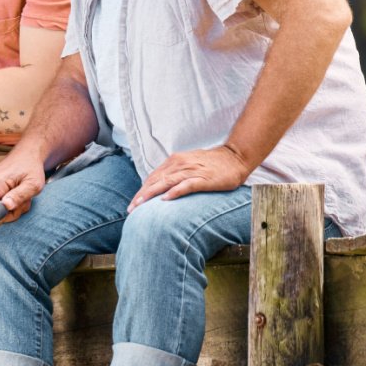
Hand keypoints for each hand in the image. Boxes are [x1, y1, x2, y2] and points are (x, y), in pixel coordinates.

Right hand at [0, 147, 45, 224]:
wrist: (26, 154)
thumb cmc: (31, 168)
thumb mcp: (33, 184)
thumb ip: (19, 196)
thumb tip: (6, 206)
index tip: (12, 212)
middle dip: (10, 212)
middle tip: (23, 201)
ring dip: (11, 208)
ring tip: (21, 195)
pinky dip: (7, 203)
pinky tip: (15, 194)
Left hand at [129, 144, 250, 210]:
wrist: (235, 157)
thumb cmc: (211, 164)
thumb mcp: (188, 165)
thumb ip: (174, 174)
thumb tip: (159, 187)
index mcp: (174, 161)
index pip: (153, 177)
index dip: (141, 191)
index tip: (133, 204)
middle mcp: (180, 164)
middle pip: (156, 181)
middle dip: (142, 195)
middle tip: (131, 209)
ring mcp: (192, 171)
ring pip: (166, 183)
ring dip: (152, 194)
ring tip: (141, 205)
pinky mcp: (204, 178)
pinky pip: (186, 185)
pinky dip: (175, 192)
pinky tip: (165, 199)